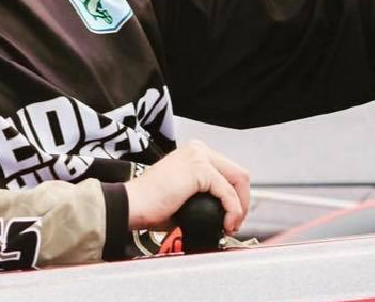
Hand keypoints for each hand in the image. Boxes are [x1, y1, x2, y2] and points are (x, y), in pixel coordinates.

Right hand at [125, 140, 249, 234]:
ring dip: (240, 206)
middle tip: (235, 222)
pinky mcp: (199, 169)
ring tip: (231, 224)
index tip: (232, 216)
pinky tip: (226, 222)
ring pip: (238, 180)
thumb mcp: (183, 193)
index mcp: (193, 153)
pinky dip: (233, 210)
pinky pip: (228, 192)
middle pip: (238, 173)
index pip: (229, 171)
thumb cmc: (150, 204)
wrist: (131, 205)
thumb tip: (223, 211)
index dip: (236, 196)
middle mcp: (198, 150)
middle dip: (242, 200)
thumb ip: (203, 194)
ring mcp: (199, 157)